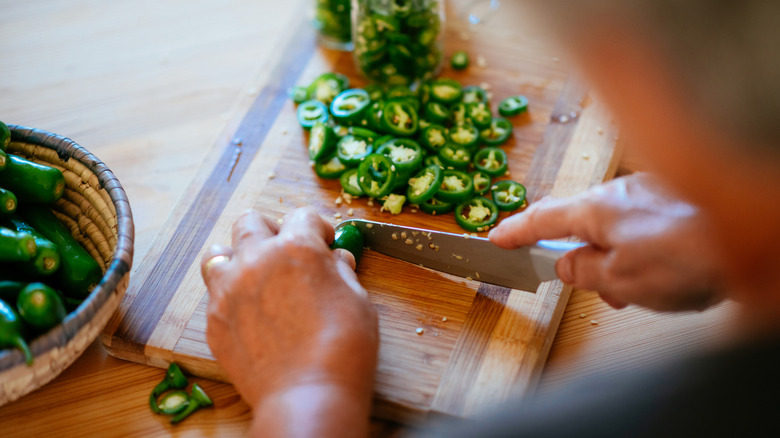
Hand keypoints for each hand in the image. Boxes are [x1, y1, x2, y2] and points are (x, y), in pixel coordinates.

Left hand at [201, 208, 377, 435]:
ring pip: (219, 252)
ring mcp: (229, 290)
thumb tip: (335, 260)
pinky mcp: (215, 320)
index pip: (302, 215)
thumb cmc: (343, 348)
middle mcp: (257, 260)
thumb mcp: (358, 299)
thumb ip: (341, 271)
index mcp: (297, 248)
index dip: (317, 227)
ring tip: (256, 276)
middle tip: (286, 252)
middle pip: (251, 221)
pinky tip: (251, 313)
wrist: (308, 394)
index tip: (323, 241)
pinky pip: (215, 294)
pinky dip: (231, 295)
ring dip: (238, 257)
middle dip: (271, 230)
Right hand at [489, 173, 725, 310]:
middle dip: (585, 258)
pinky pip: (644, 224)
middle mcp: (619, 191)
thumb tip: (567, 265)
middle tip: (598, 289)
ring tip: (640, 290)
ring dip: (619, 258)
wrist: (749, 236)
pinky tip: (665, 272)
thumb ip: (583, 272)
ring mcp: (649, 191)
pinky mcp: (676, 197)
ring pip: (617, 227)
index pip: (541, 219)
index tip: (496, 238)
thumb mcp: (618, 279)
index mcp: (595, 209)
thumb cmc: (686, 258)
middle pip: (583, 224)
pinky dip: (643, 249)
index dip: (515, 232)